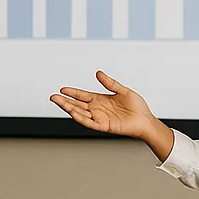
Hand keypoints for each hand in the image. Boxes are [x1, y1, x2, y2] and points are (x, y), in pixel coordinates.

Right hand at [50, 72, 173, 159]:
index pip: (82, 96)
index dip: (72, 92)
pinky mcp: (104, 126)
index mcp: (100, 100)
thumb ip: (110, 83)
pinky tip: (73, 112)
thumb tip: (98, 73)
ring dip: (69, 108)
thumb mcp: (123, 91)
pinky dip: (81, 118)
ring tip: (58, 103)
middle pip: (77, 104)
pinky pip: (90, 122)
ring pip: (80, 113)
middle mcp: (97, 109)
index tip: (62, 89)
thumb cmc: (137, 107)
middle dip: (64, 101)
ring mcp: (99, 118)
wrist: (145, 120)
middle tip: (52, 97)